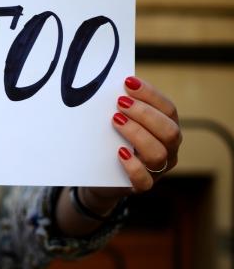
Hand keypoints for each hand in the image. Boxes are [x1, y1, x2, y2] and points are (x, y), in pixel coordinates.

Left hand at [82, 76, 182, 212]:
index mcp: (166, 128)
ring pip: (158, 154)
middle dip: (145, 114)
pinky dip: (133, 166)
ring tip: (115, 121)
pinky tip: (119, 152)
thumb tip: (110, 84)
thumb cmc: (113, 141)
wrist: (99, 175)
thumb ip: (121, 107)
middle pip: (170, 131)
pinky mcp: (141, 186)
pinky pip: (144, 181)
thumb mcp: (119, 122)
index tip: (128, 82)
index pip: (168, 109)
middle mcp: (168, 149)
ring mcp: (157, 170)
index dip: (151, 94)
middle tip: (120, 103)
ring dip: (137, 134)